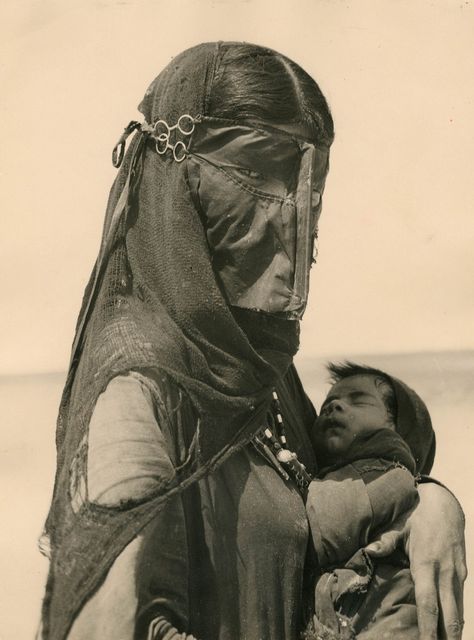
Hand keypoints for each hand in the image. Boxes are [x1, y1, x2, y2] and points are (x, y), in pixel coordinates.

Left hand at [364, 481, 466, 638]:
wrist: (444, 504)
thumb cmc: (416, 516)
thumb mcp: (399, 525)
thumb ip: (385, 541)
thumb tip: (368, 551)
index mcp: (426, 563)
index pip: (428, 603)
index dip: (428, 627)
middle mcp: (445, 572)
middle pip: (449, 615)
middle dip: (445, 638)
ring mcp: (457, 574)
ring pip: (458, 611)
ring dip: (453, 632)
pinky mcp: (462, 574)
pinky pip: (460, 602)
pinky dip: (456, 619)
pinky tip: (450, 633)